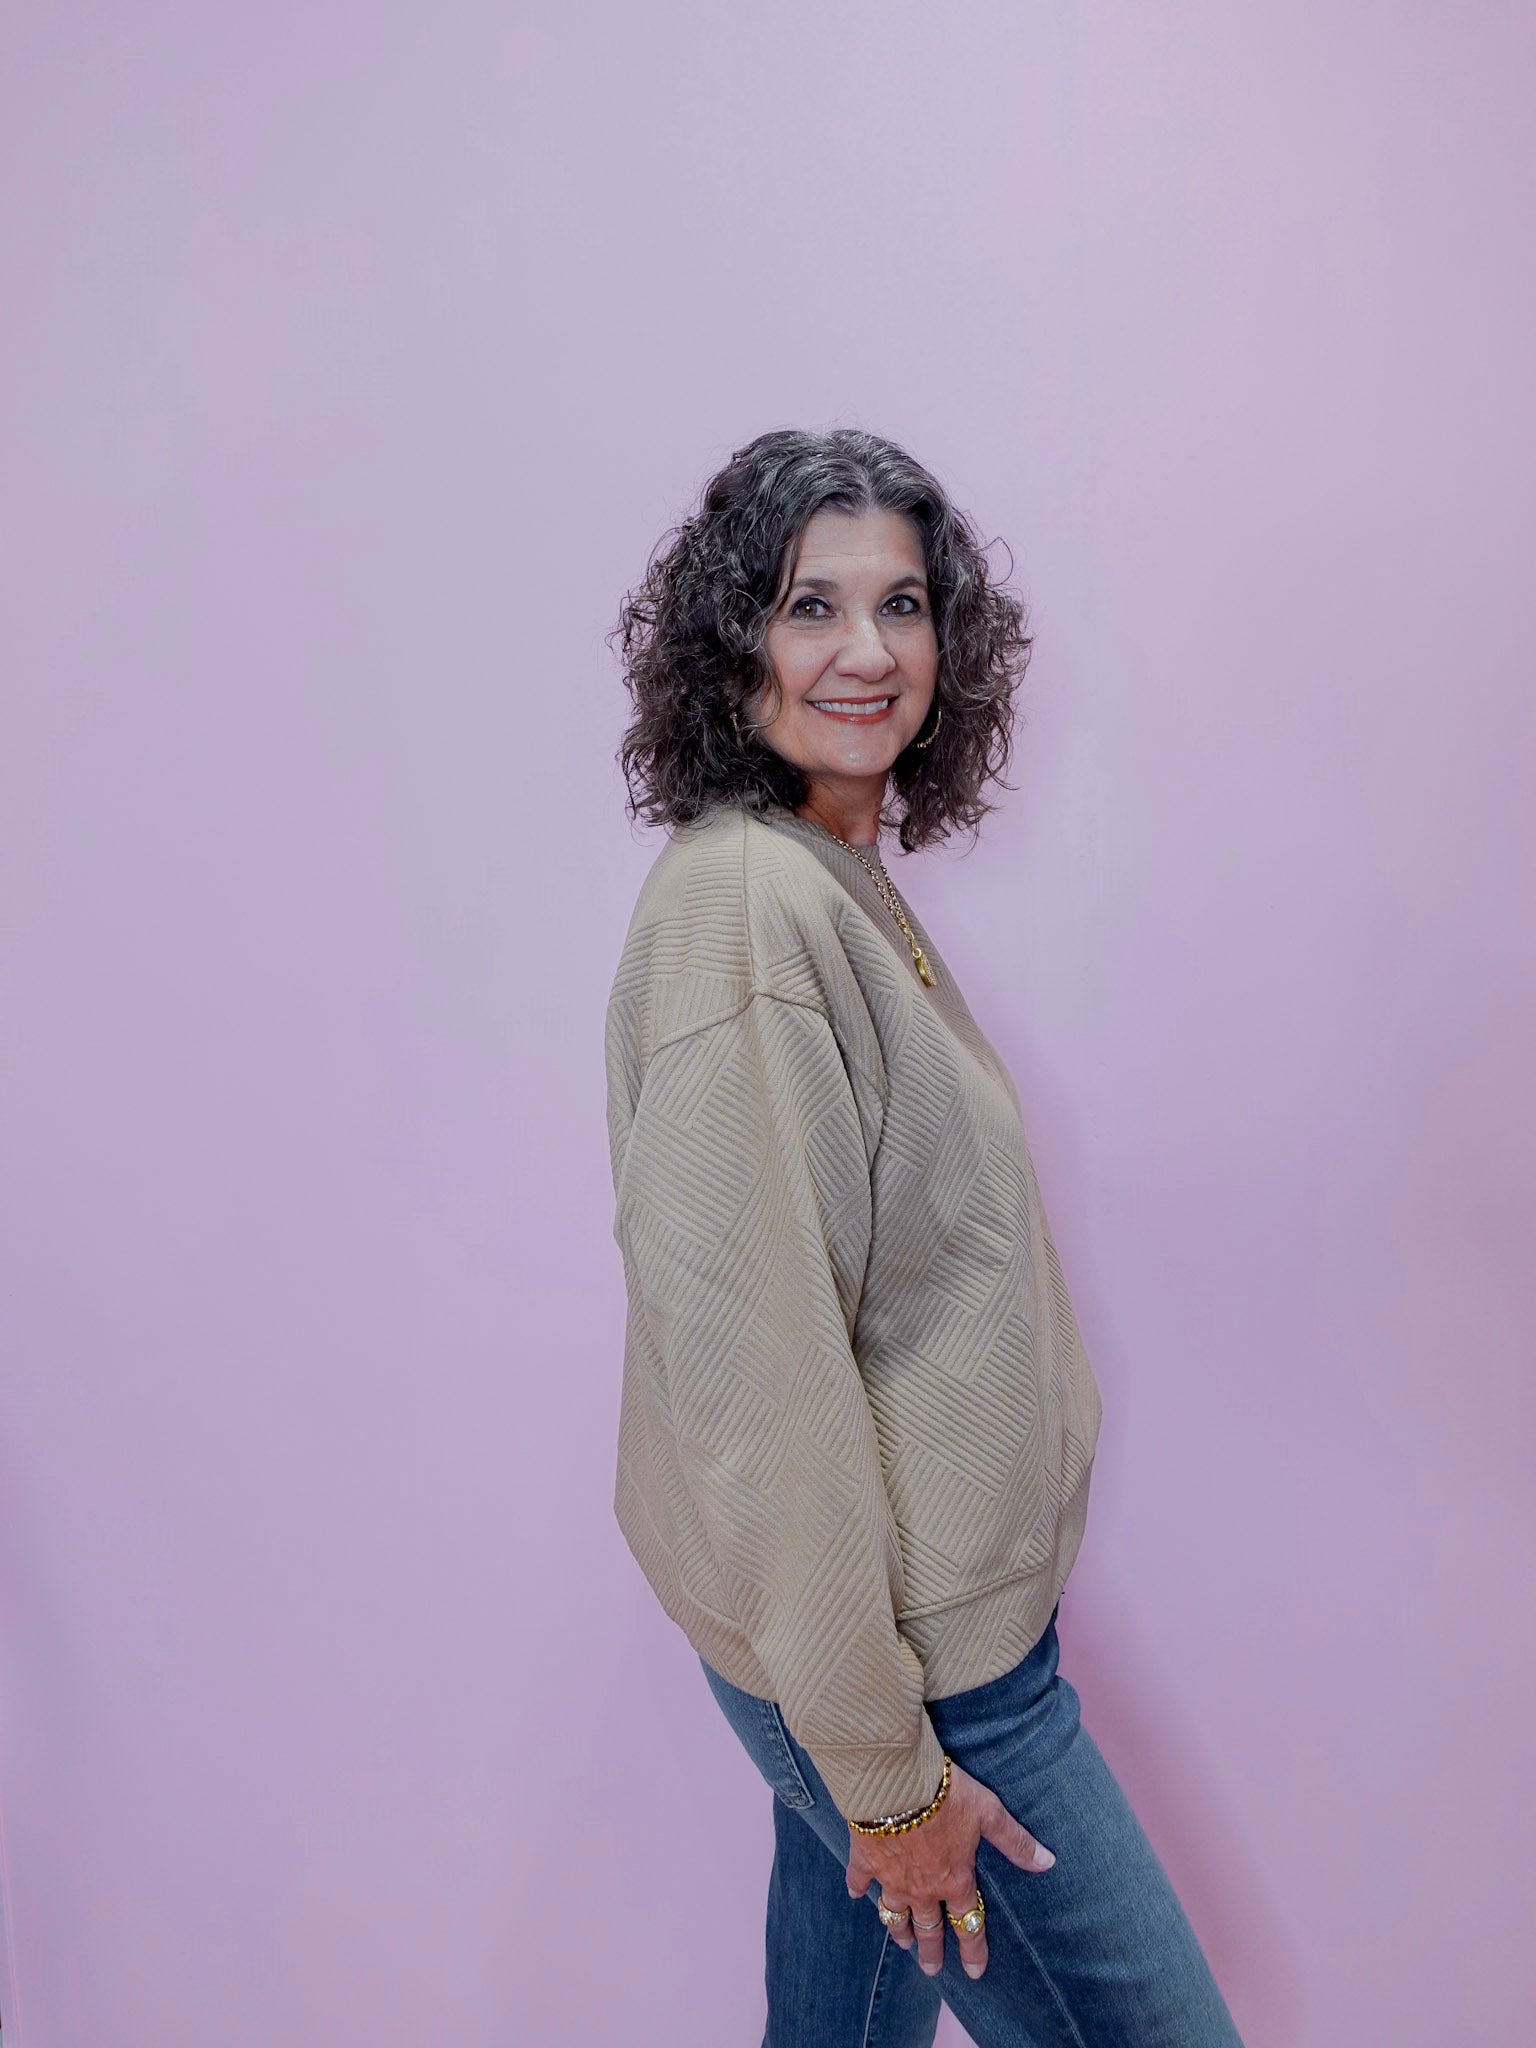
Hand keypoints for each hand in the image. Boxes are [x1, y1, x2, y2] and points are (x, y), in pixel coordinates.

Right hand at [844, 1759, 1054, 1979]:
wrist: (896, 1781)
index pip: (968, 1924)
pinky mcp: (865, 1859)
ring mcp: (891, 1877)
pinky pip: (859, 1881)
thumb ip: (1016, 1842)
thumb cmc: (947, 1795)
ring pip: (894, 1914)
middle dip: (932, 1950)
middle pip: (929, 1928)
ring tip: (901, 1942)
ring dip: (899, 1930)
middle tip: (932, 1968)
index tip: (975, 1972)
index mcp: (955, 1880)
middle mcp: (923, 1888)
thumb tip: (1048, 1863)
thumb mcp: (989, 1813)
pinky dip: (856, 1889)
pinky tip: (855, 1895)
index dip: (974, 1950)